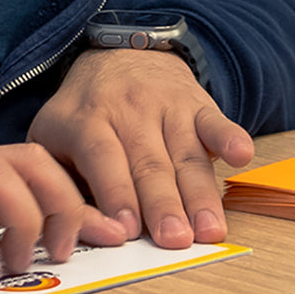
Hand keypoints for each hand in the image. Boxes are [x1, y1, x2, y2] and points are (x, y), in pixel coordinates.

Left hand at [27, 48, 253, 248]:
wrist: (119, 54)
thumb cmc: (83, 116)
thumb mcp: (52, 139)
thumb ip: (60, 184)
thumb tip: (71, 235)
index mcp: (85, 120)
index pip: (102, 157)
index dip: (115, 193)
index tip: (127, 230)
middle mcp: (128, 110)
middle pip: (149, 163)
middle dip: (164, 205)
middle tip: (175, 240)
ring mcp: (167, 107)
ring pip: (186, 156)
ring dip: (200, 195)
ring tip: (210, 230)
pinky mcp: (199, 105)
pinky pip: (216, 122)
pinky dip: (230, 138)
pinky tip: (242, 156)